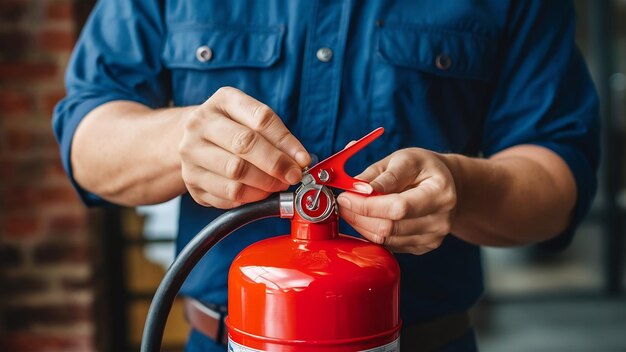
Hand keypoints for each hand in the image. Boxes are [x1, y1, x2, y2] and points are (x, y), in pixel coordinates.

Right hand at [179, 87, 309, 207]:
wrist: (192, 140)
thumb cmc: (232, 129)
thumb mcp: (252, 121)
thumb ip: (277, 138)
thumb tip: (299, 162)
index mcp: (223, 101)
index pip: (260, 118)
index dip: (286, 142)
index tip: (303, 160)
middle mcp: (200, 124)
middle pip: (244, 144)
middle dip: (276, 164)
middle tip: (292, 176)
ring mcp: (191, 153)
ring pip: (235, 173)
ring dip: (264, 184)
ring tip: (277, 185)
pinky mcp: (191, 181)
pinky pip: (226, 195)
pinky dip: (249, 198)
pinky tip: (258, 193)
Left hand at [336, 148, 456, 254]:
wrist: (447, 185)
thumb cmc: (423, 169)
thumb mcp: (404, 159)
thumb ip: (381, 175)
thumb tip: (356, 189)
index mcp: (439, 193)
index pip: (397, 207)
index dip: (366, 205)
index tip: (345, 196)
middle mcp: (441, 220)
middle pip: (389, 227)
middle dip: (358, 216)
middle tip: (342, 203)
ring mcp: (433, 237)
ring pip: (385, 239)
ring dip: (361, 225)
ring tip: (352, 209)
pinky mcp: (422, 247)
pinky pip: (388, 245)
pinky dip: (371, 232)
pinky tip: (366, 218)